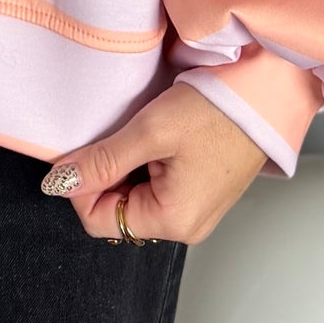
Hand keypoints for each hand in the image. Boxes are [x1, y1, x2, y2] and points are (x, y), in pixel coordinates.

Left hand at [41, 81, 266, 243]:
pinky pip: (157, 188)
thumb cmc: (216, 112)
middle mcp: (186, 227)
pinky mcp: (201, 193)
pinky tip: (158, 138)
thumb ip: (102, 160)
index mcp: (173, 222)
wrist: (264, 95)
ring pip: (135, 197)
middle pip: (117, 211)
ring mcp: (195, 211)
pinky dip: (146, 164)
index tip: (84, 149)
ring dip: (126, 166)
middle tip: (120, 134)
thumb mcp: (151, 131)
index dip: (81, 185)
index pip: (99, 221)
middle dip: (107, 174)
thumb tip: (58, 183)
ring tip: (142, 133)